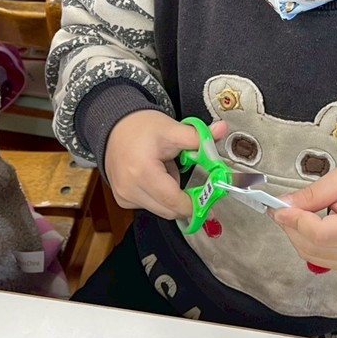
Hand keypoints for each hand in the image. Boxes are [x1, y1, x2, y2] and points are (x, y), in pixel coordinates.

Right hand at [104, 111, 227, 220]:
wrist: (114, 127)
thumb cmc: (141, 127)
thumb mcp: (172, 129)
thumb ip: (199, 136)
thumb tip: (222, 130)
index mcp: (143, 172)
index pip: (174, 201)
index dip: (196, 203)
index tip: (213, 199)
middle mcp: (130, 189)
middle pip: (169, 210)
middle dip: (187, 200)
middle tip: (201, 185)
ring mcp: (124, 196)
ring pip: (161, 209)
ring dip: (172, 196)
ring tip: (170, 171)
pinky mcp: (123, 200)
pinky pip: (150, 205)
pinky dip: (160, 195)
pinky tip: (158, 176)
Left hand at [271, 164, 336, 273]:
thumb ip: (311, 195)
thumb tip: (284, 206)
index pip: (319, 234)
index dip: (294, 222)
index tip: (278, 209)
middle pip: (313, 248)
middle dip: (291, 229)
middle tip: (280, 209)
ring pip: (313, 257)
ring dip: (297, 237)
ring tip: (294, 216)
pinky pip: (321, 260)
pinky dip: (308, 245)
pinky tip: (307, 228)